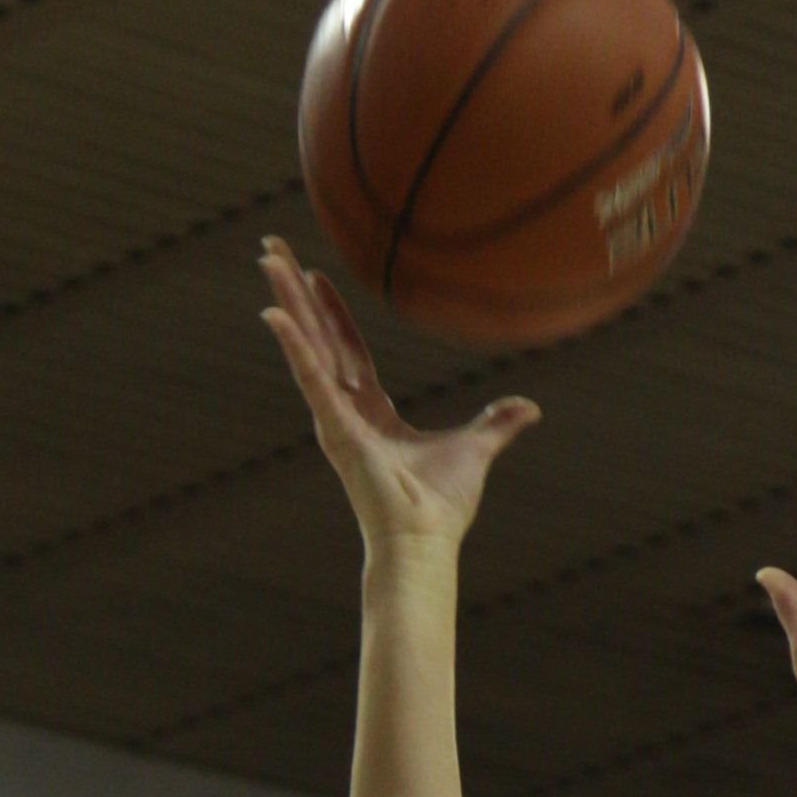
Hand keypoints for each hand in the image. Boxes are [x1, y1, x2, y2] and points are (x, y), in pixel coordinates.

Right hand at [257, 236, 537, 564]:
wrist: (425, 545)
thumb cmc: (442, 509)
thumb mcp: (476, 449)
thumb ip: (497, 424)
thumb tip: (530, 409)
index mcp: (372, 414)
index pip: (347, 350)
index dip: (333, 313)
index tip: (316, 276)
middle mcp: (346, 411)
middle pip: (317, 337)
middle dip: (295, 293)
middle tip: (271, 252)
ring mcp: (336, 419)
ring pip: (306, 346)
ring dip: (286, 301)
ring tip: (266, 260)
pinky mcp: (335, 430)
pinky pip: (310, 378)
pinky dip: (293, 346)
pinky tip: (274, 312)